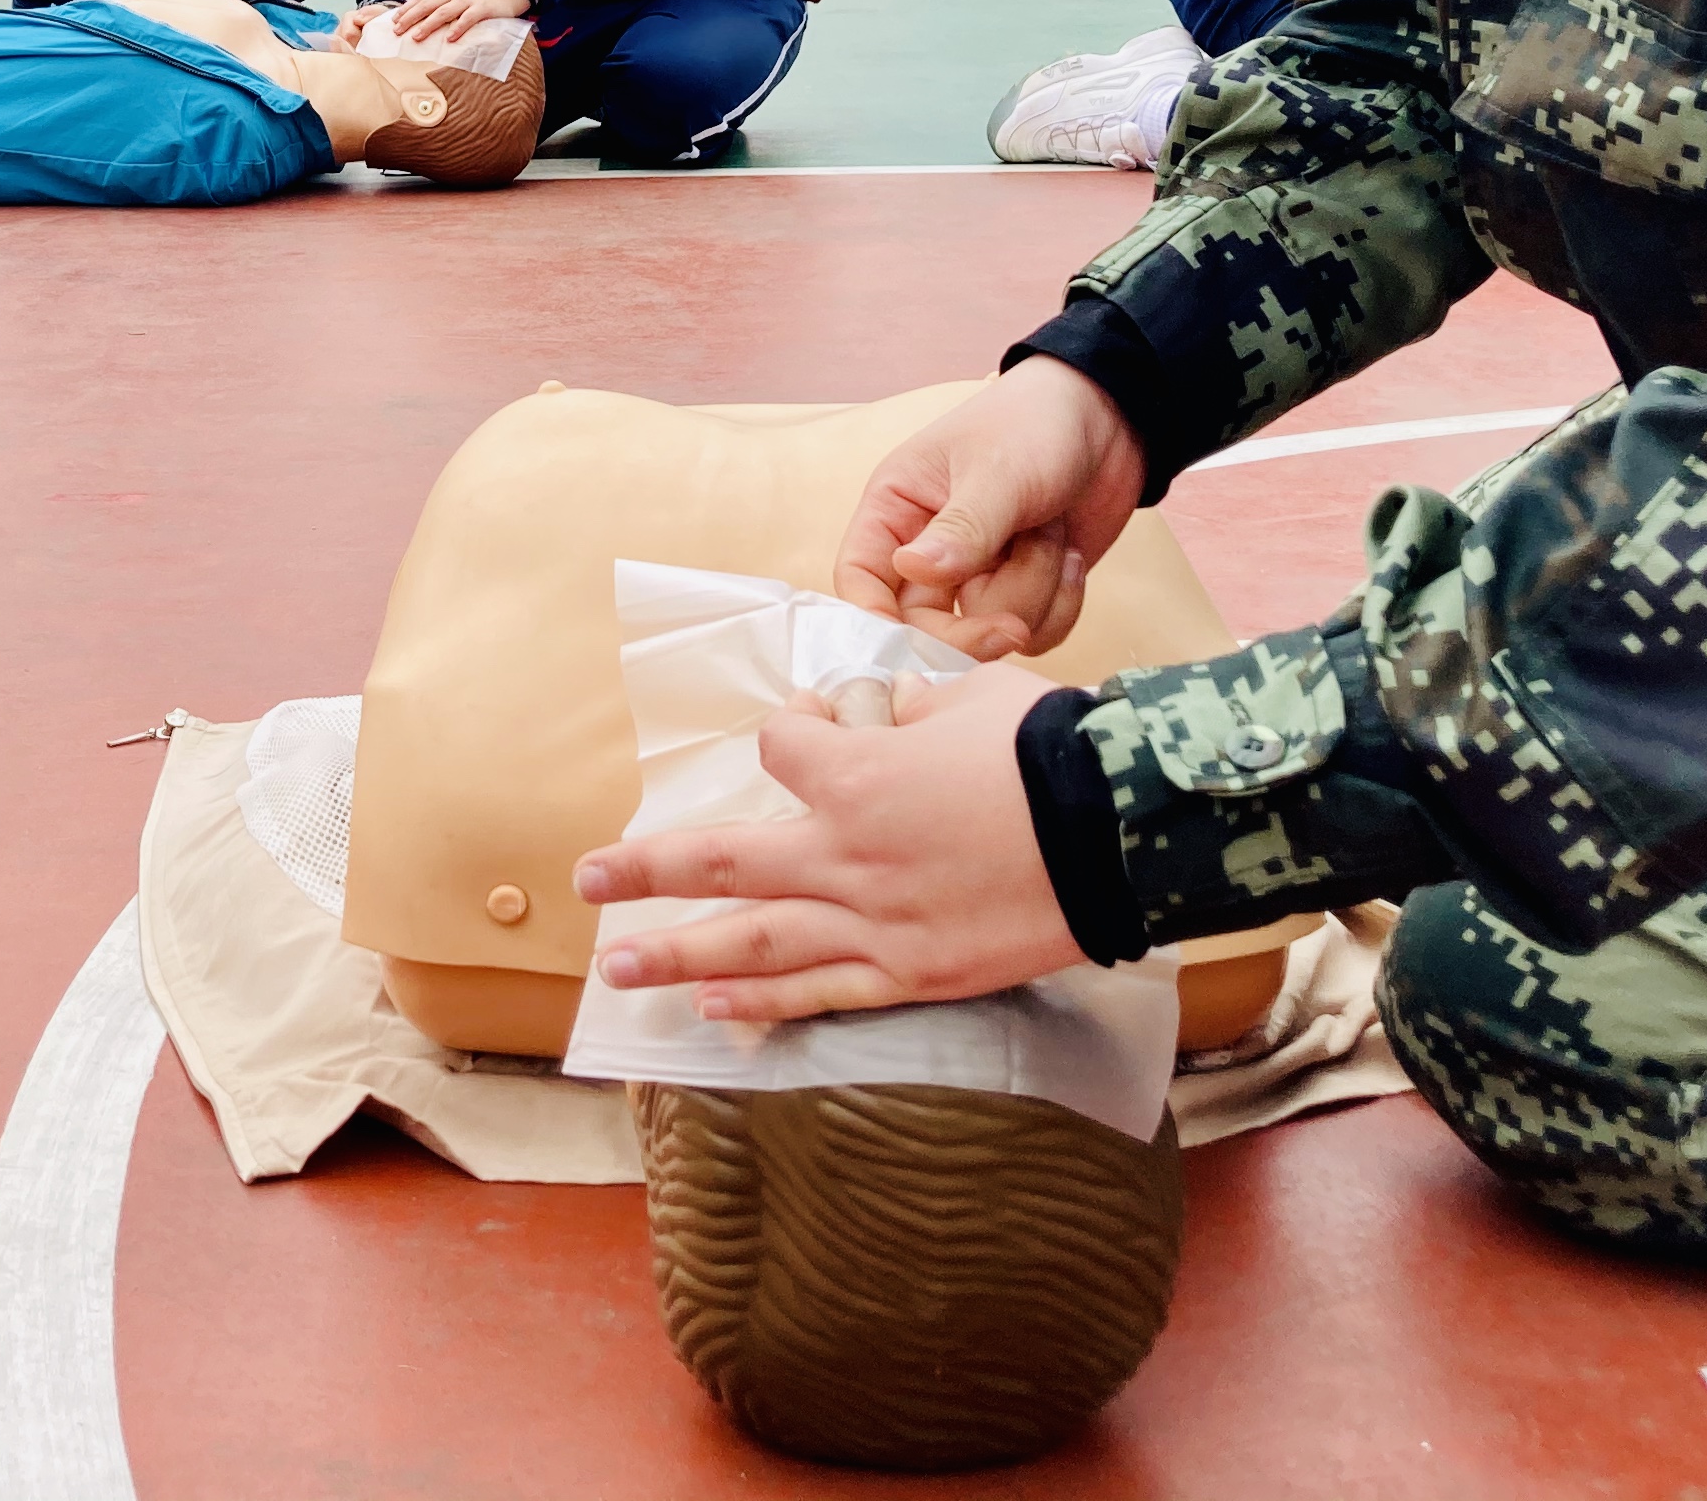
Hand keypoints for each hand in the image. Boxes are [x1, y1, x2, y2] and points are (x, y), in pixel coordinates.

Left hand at [388, 0, 532, 42]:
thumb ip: (438, 4)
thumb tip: (415, 21)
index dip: (407, 9)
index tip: (394, 21)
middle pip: (428, 5)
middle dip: (411, 18)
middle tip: (398, 31)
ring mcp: (468, 0)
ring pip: (444, 12)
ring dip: (429, 25)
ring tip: (417, 37)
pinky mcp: (482, 8)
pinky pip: (468, 19)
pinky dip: (458, 28)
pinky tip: (450, 39)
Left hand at [572, 663, 1075, 1018]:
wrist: (1121, 833)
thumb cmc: (1051, 752)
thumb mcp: (972, 699)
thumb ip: (912, 713)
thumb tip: (889, 714)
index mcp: (854, 775)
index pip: (783, 744)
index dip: (796, 731)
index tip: (820, 726)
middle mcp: (844, 854)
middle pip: (720, 861)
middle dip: (646, 869)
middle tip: (586, 877)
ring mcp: (874, 923)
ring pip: (753, 942)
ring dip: (676, 953)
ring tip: (617, 967)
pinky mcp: (912, 974)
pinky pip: (822, 991)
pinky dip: (762, 1002)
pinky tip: (712, 1008)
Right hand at [834, 355, 1146, 662]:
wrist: (1110, 419)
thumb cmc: (1034, 423)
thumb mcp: (997, 473)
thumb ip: (961, 529)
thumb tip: (912, 570)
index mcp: (897, 509)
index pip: (860, 578)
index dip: (876, 622)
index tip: (913, 651)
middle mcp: (929, 548)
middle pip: (922, 626)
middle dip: (973, 629)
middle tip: (1013, 626)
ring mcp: (978, 574)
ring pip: (985, 630)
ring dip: (1032, 591)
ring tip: (1052, 534)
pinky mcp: (1025, 591)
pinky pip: (1034, 633)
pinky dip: (1062, 604)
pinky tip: (1072, 557)